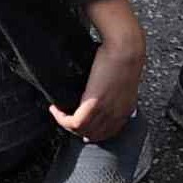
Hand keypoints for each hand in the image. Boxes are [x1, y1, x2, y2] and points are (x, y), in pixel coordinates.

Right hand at [56, 0, 148, 140]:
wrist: (125, 47)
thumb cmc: (124, 53)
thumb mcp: (121, 76)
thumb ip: (112, 86)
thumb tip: (99, 86)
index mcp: (126, 109)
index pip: (108, 132)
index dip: (93, 131)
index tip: (81, 126)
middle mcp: (117, 115)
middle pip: (95, 135)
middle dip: (78, 130)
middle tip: (65, 119)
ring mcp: (106, 112)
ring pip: (83, 131)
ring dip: (67, 124)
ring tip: (58, 112)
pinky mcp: (94, 105)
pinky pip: (74, 123)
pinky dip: (62, 118)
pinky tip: (56, 109)